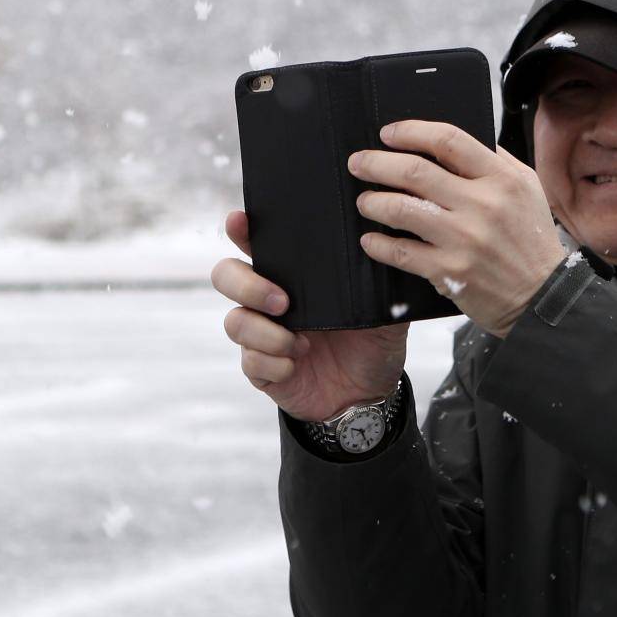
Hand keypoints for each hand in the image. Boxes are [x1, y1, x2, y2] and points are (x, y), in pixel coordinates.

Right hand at [212, 210, 408, 421]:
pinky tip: (295, 366)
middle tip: (283, 301)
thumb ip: (382, 281)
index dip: (242, 230)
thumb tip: (389, 247)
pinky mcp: (262, 369)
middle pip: (227, 276)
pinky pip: (250, 361)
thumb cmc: (372, 343)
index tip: (239, 221)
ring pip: (234, 322)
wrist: (370, 395)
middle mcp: (270, 301)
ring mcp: (262, 335)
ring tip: (301, 343)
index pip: (259, 245)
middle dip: (246, 285)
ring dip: (267, 333)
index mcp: (296, 278)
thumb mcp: (385, 310)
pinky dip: (273, 363)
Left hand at [349, 120, 567, 337]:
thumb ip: (496, 161)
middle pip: (415, 170)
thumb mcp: (527, 189)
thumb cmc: (532, 241)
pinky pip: (401, 252)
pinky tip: (371, 239)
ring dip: (373, 202)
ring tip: (365, 201)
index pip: (448, 140)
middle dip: (377, 163)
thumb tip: (454, 142)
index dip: (411, 132)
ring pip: (401, 209)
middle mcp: (482, 205)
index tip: (388, 134)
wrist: (543, 297)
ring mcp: (464, 239)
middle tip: (359, 163)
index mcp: (502, 179)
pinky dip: (379, 244)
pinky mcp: (449, 271)